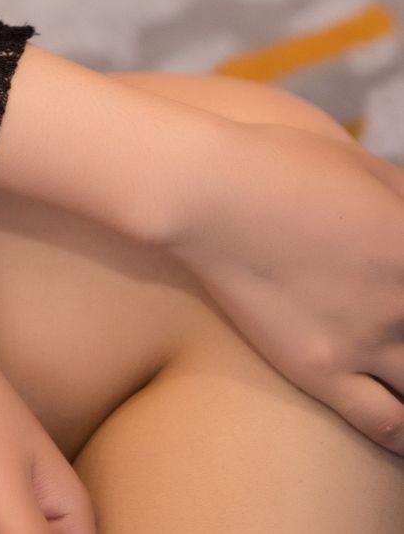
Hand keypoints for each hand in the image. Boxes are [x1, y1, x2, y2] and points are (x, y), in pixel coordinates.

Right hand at [168, 118, 403, 453]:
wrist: (210, 191)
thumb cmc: (279, 162)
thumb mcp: (358, 163)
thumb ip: (402, 197)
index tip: (400, 290)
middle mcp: (403, 299)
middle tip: (395, 326)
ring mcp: (367, 339)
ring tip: (399, 378)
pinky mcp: (324, 370)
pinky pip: (386, 423)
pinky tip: (403, 432)